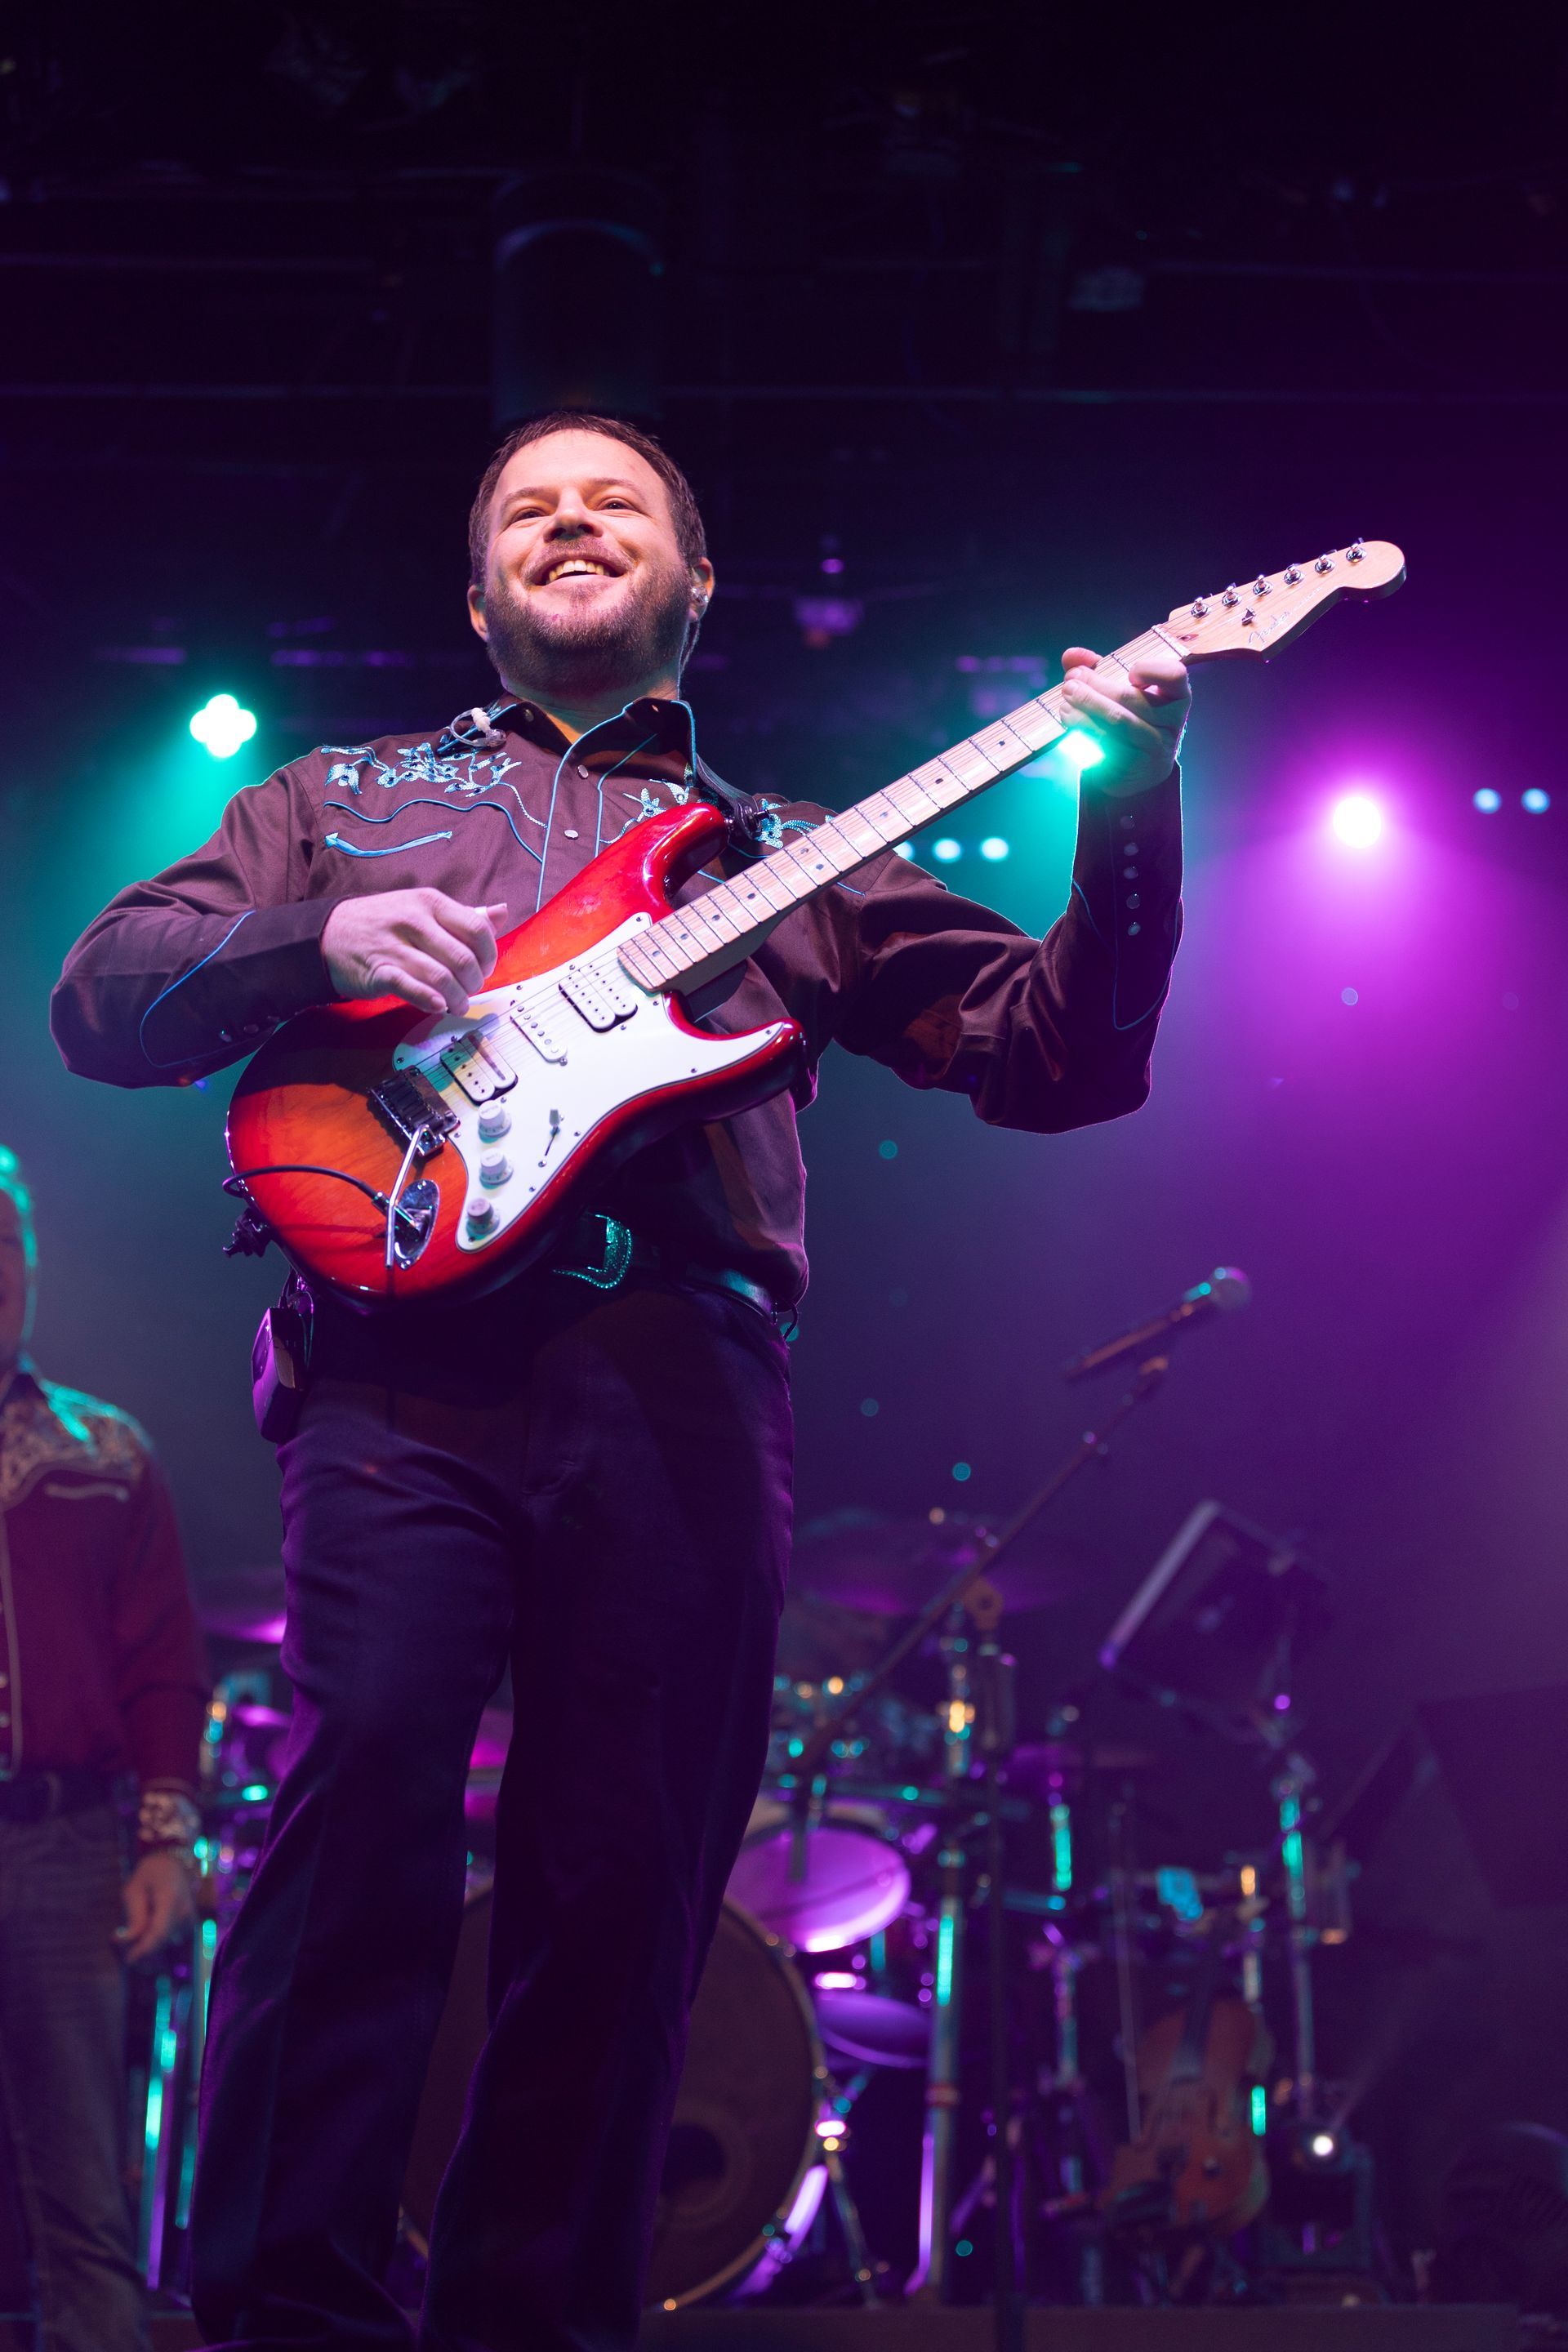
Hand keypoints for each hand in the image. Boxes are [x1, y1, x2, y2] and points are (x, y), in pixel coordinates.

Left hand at [119, 1850, 195, 1962]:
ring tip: (127, 1932)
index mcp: (171, 1898)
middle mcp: (185, 1911)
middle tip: (117, 1940)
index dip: (143, 1949)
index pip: (159, 1932)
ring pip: (163, 1944)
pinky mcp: (187, 1927)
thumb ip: (134, 1916)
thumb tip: (127, 1941)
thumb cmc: (150, 1875)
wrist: (174, 1865)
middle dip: (139, 1948)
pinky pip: (166, 1941)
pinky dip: (152, 1941)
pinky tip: (141, 1931)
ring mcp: (188, 1920)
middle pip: (160, 1942)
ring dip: (144, 1945)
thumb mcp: (134, 1890)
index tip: (127, 1958)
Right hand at [322, 891, 509, 1017]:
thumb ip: (463, 915)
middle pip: (463, 958)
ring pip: (442, 977)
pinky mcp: (379, 971)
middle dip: (474, 982)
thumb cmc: (385, 922)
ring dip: (457, 998)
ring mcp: (395, 946)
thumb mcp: (423, 908)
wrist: (330, 933)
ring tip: (458, 1004)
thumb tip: (501, 912)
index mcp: (430, 902)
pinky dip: (431, 1001)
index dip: (489, 955)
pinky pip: (412, 989)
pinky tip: (437, 1005)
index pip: (476, 929)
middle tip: (470, 989)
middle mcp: (414, 921)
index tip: (485, 968)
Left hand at [1059, 644, 1189, 798]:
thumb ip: (1097, 668)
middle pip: (1132, 698)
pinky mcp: (1133, 766)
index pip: (1174, 675)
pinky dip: (1082, 727)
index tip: (1130, 672)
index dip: (1150, 669)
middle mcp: (1172, 723)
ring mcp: (1154, 748)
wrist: (1140, 768)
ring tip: (1066, 696)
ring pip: (1117, 722)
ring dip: (1086, 705)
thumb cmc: (1132, 717)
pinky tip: (1068, 717)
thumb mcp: (1123, 690)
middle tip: (1071, 679)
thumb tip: (1071, 656)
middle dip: (1095, 685)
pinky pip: (1105, 744)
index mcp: (1176, 696)